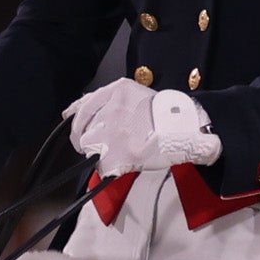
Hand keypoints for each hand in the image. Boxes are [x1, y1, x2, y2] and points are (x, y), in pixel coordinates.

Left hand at [60, 80, 221, 178]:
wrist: (186, 129)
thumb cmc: (170, 114)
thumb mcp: (140, 95)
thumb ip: (117, 101)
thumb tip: (91, 110)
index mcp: (118, 91)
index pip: (84, 106)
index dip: (77, 119)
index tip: (72, 124)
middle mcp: (111, 108)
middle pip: (84, 129)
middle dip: (88, 139)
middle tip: (98, 147)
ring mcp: (112, 131)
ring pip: (89, 147)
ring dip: (96, 153)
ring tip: (111, 156)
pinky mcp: (117, 153)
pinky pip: (101, 166)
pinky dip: (107, 168)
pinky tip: (116, 166)